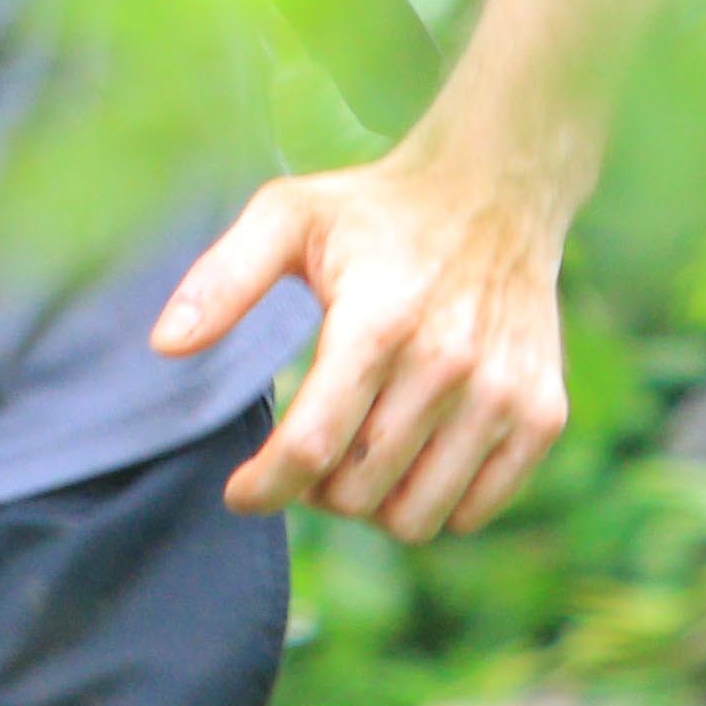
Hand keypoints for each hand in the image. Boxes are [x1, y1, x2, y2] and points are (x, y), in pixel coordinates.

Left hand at [149, 121, 576, 541]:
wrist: (496, 190)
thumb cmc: (376, 210)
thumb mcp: (287, 216)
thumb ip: (222, 278)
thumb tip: (164, 345)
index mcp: (377, 320)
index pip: (312, 446)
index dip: (265, 486)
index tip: (241, 492)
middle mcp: (448, 363)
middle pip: (359, 490)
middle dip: (316, 490)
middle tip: (307, 454)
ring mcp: (502, 393)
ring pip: (417, 515)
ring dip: (373, 504)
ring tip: (357, 455)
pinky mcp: (541, 413)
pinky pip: (476, 510)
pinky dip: (438, 503)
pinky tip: (414, 454)